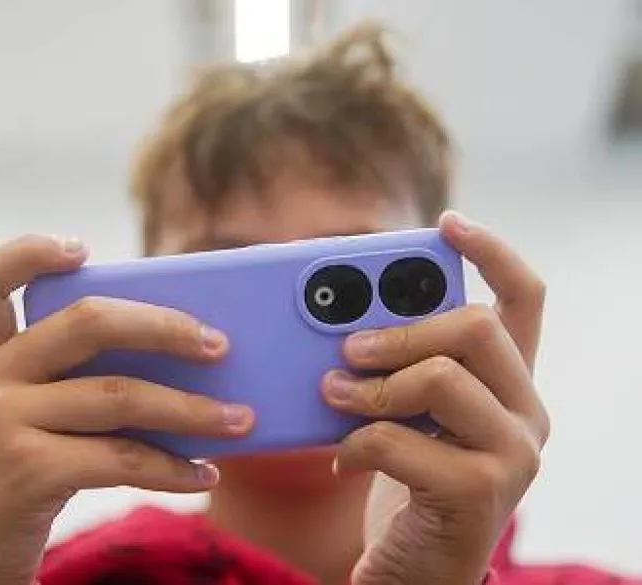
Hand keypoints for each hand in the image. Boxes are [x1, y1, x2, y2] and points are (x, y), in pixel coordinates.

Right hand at [0, 235, 253, 584]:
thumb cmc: (7, 489)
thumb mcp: (25, 425)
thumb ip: (76, 389)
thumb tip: (183, 370)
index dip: (28, 252)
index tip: (81, 248)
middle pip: (88, 321)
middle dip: (166, 326)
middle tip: (219, 344)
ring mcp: (1, 421)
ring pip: (120, 395)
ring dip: (194, 410)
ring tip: (241, 420)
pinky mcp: (24, 471)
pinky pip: (122, 458)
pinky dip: (175, 468)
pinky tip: (204, 474)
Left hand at [322, 212, 549, 584]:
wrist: (416, 568)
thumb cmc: (406, 479)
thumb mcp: (404, 412)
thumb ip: (394, 367)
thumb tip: (342, 322)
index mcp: (507, 382)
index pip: (524, 299)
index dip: (491, 252)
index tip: (447, 222)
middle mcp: (526, 411)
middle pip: (475, 327)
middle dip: (399, 331)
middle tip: (348, 348)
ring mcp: (513, 454)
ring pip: (441, 378)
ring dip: (370, 386)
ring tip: (333, 395)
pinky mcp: (480, 494)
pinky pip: (401, 441)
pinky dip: (357, 443)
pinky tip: (342, 459)